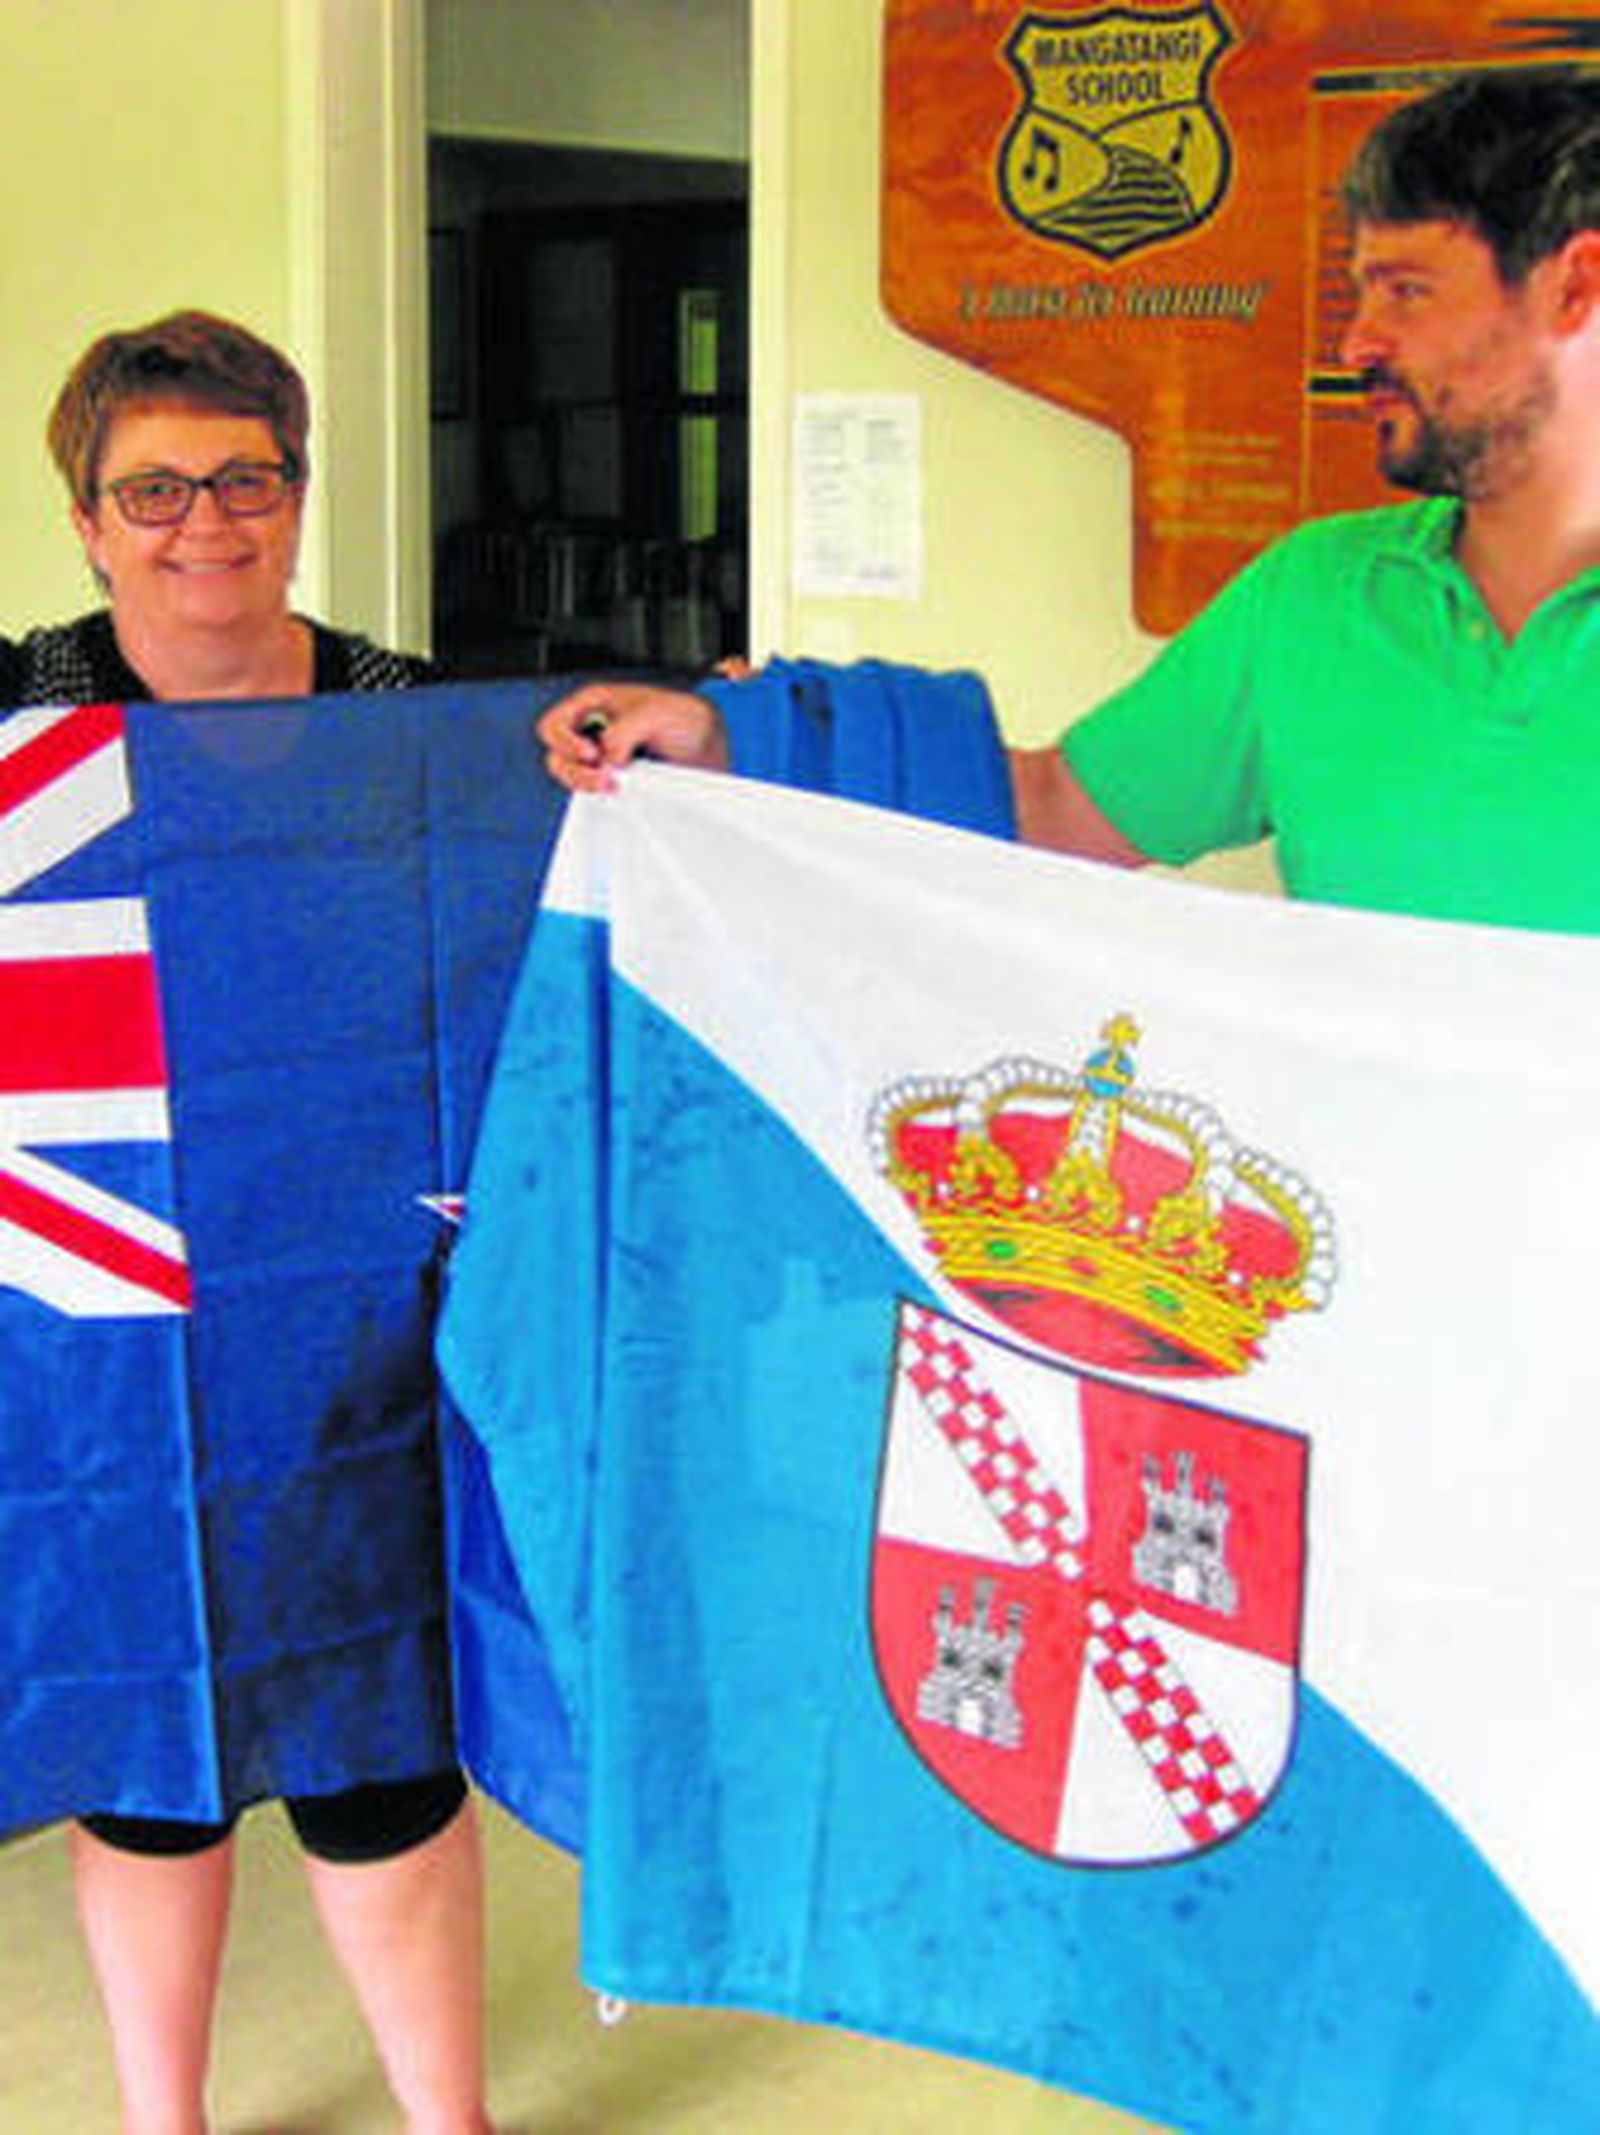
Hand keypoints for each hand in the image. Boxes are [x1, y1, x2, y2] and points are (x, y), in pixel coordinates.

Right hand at [536, 681, 729, 792]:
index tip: (592, 753)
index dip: (565, 741)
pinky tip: (620, 789)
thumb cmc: (685, 718)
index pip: (553, 725)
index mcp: (594, 704)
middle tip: (605, 776)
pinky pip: (592, 790)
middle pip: (557, 756)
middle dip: (576, 770)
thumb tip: (607, 756)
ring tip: (614, 784)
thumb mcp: (657, 713)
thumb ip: (625, 731)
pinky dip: (601, 793)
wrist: (706, 746)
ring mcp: (601, 756)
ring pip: (571, 777)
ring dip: (587, 784)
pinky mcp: (612, 778)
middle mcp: (593, 730)